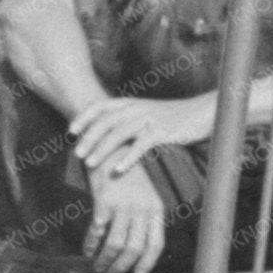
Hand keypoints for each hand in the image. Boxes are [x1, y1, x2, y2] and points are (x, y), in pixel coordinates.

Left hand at [67, 93, 207, 182]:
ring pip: (119, 133)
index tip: (70, 132)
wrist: (202, 112)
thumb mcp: (146, 113)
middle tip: (76, 154)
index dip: (84, 118)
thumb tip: (106, 134)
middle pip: (106, 121)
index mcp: (131, 102)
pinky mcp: (163, 131)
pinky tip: (118, 170)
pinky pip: (141, 145)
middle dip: (89, 137)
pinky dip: (128, 158)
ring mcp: (149, 119)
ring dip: (102, 149)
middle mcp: (137, 108)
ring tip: (90, 164)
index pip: (101, 106)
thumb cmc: (172, 117)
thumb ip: (128, 120)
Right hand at [82, 160, 170, 272]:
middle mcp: (142, 208)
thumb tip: (134, 250)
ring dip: (105, 260)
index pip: (155, 244)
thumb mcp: (143, 195)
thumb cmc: (125, 175)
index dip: (146, 263)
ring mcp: (123, 204)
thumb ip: (143, 219)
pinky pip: (97, 230)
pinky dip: (91, 244)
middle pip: (134, 248)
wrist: (110, 147)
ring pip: (116, 244)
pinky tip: (87, 250)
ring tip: (97, 267)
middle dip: (121, 267)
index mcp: (155, 209)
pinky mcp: (105, 200)